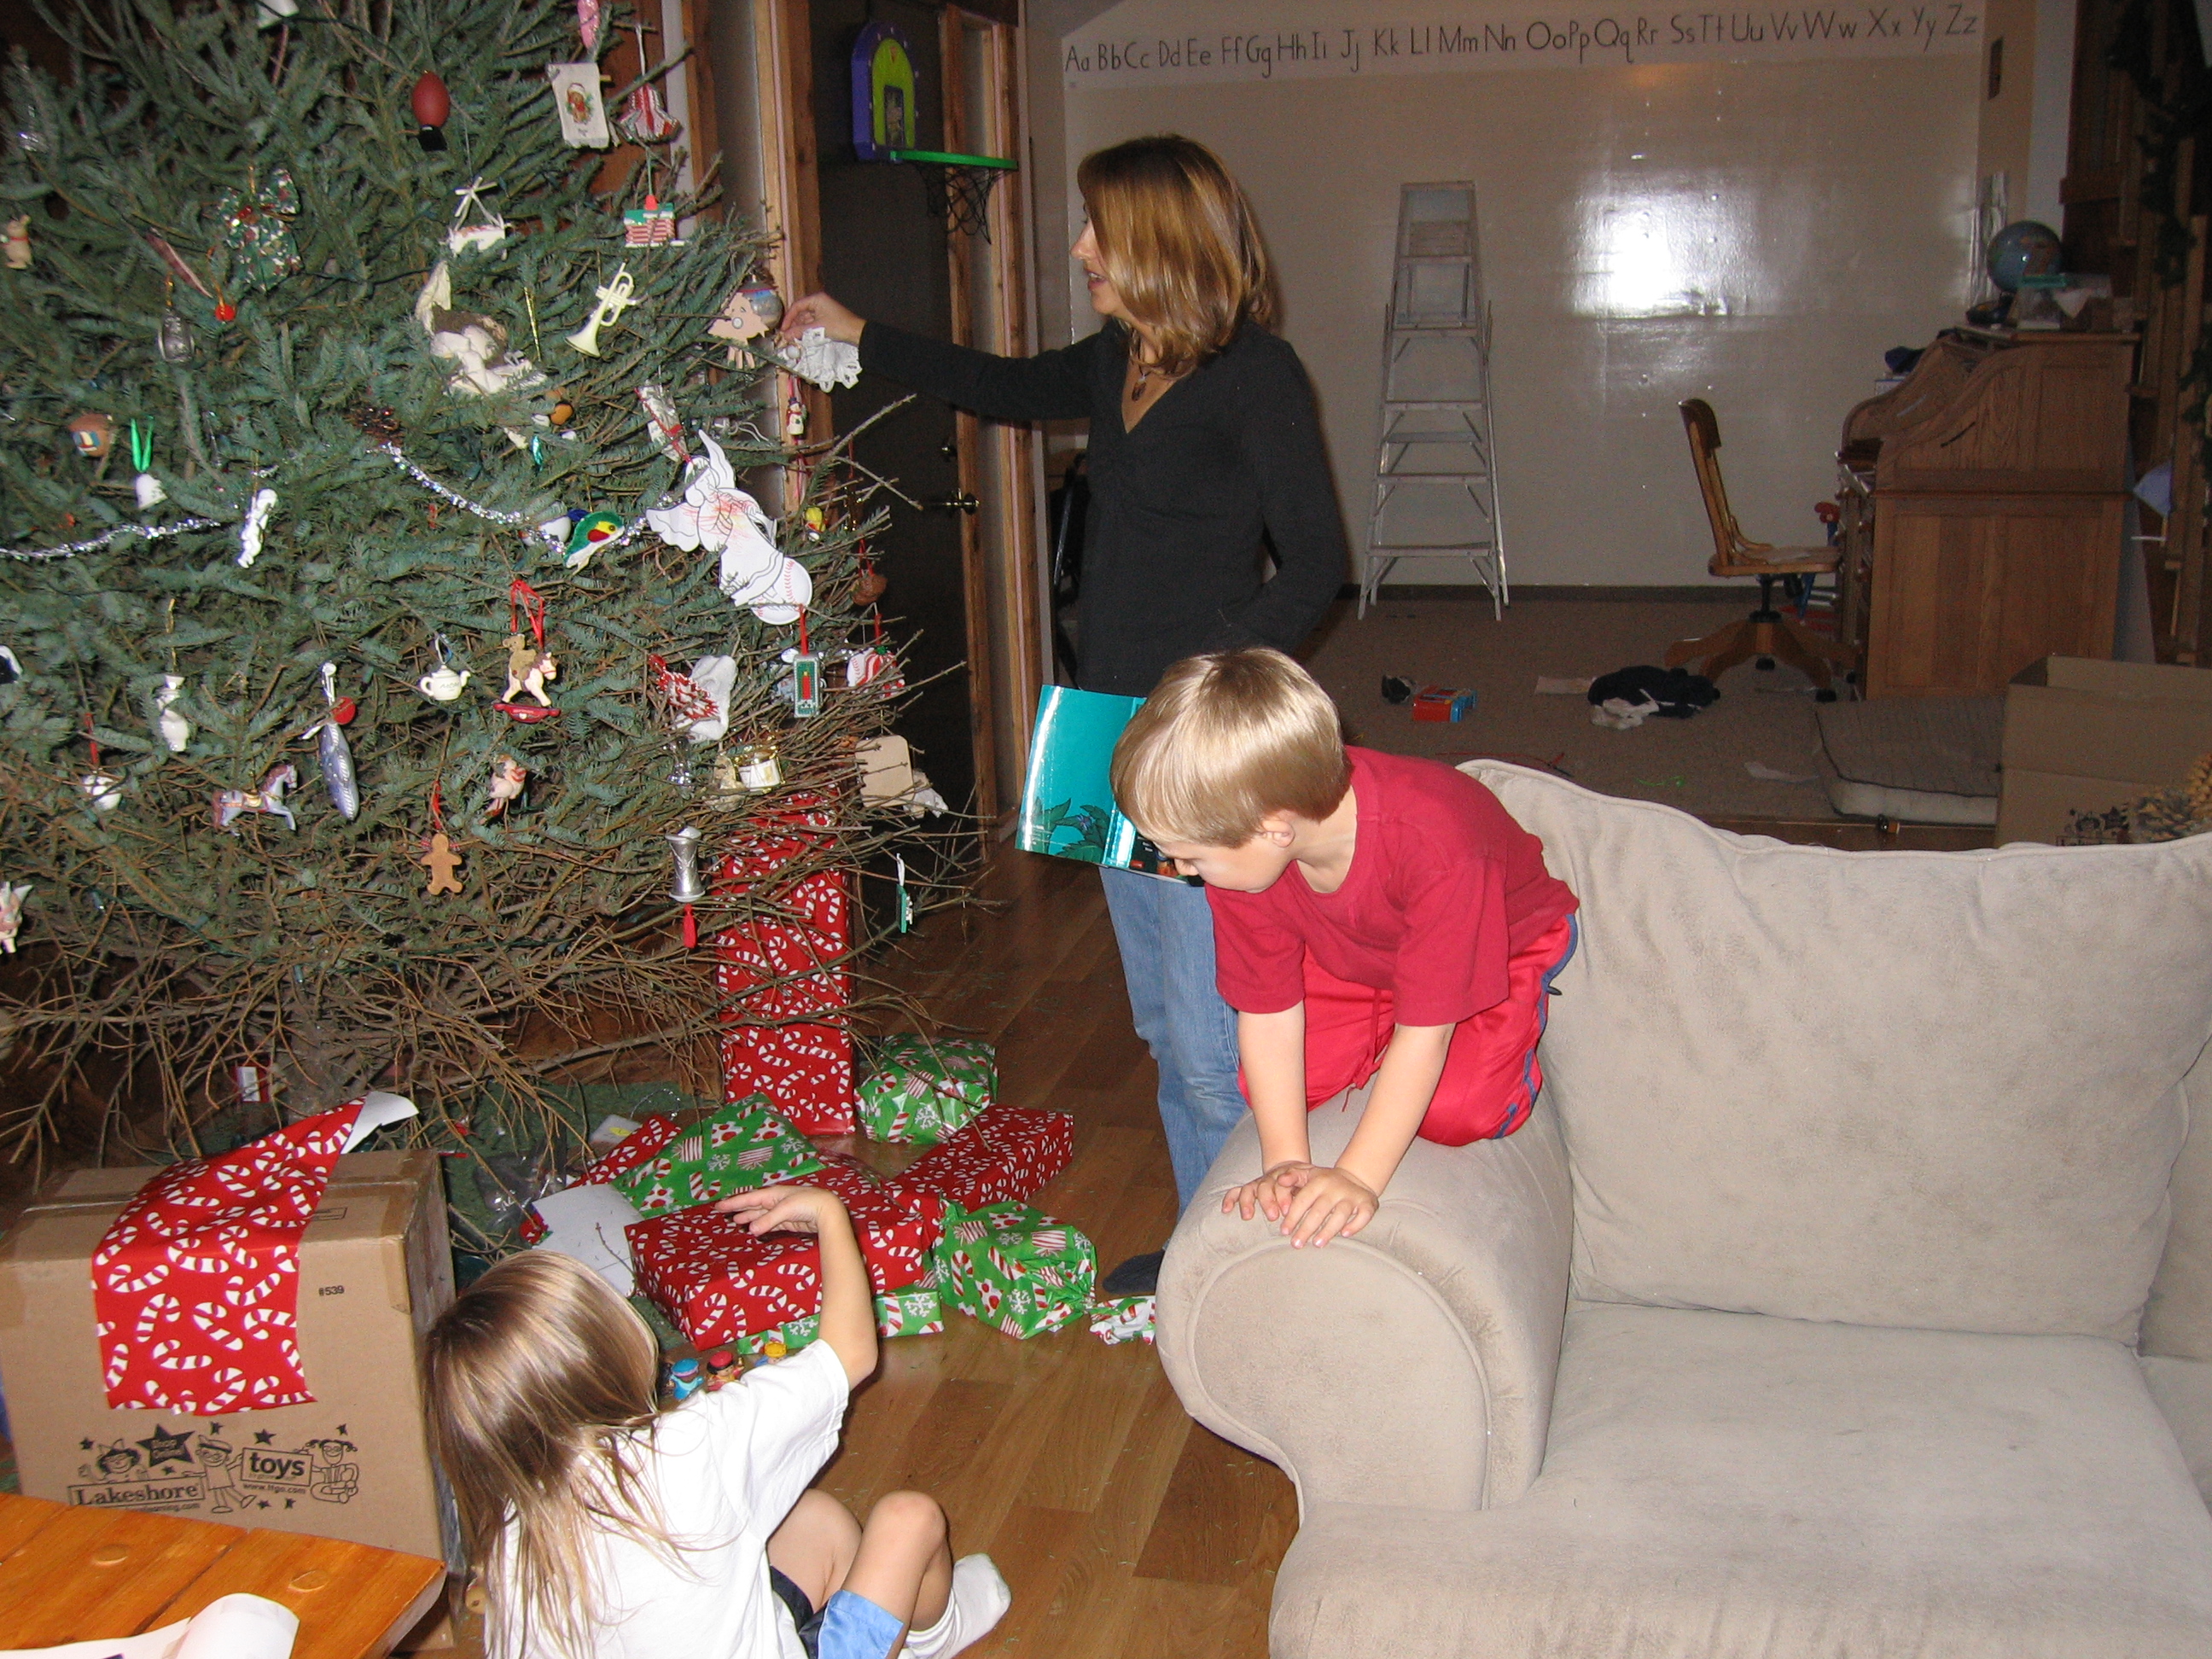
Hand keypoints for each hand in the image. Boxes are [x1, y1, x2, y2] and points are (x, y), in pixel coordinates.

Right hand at [715, 1183, 848, 1235]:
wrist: (828, 1210)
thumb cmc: (807, 1203)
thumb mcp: (786, 1209)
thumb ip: (768, 1220)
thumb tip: (751, 1230)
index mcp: (774, 1193)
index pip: (750, 1197)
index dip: (734, 1202)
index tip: (719, 1205)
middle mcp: (776, 1201)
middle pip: (753, 1205)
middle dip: (739, 1208)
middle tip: (722, 1211)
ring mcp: (781, 1212)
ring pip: (760, 1215)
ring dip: (748, 1217)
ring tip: (735, 1221)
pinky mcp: (788, 1222)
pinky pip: (769, 1224)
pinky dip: (760, 1226)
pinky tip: (753, 1229)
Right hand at [779, 292, 864, 346]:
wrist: (856, 332)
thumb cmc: (841, 326)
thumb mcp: (817, 328)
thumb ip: (799, 331)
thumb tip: (786, 335)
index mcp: (817, 299)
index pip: (797, 306)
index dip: (788, 317)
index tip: (784, 328)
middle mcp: (819, 302)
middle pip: (801, 313)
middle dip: (794, 324)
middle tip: (788, 335)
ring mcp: (823, 310)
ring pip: (807, 319)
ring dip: (800, 328)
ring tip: (794, 338)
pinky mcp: (826, 319)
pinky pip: (813, 323)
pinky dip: (808, 330)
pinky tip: (803, 337)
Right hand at [1221, 1161, 1311, 1224]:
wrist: (1293, 1170)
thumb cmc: (1303, 1182)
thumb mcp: (1309, 1182)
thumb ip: (1307, 1190)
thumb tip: (1305, 1204)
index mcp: (1286, 1176)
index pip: (1282, 1184)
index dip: (1283, 1196)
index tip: (1287, 1210)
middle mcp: (1270, 1179)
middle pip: (1265, 1186)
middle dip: (1267, 1201)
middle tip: (1273, 1216)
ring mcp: (1259, 1183)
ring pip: (1250, 1189)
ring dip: (1248, 1202)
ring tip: (1248, 1216)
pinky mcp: (1250, 1188)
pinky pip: (1236, 1191)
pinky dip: (1230, 1199)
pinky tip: (1226, 1210)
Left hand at [1272, 1165, 1378, 1247]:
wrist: (1355, 1176)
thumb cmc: (1325, 1181)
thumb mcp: (1308, 1173)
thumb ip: (1292, 1176)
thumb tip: (1280, 1181)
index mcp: (1319, 1181)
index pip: (1303, 1200)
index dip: (1293, 1216)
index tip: (1284, 1231)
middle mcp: (1336, 1188)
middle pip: (1320, 1210)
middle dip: (1306, 1228)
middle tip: (1296, 1244)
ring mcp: (1352, 1196)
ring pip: (1341, 1215)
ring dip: (1328, 1230)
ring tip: (1316, 1243)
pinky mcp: (1367, 1203)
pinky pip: (1363, 1215)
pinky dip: (1356, 1224)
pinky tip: (1345, 1234)